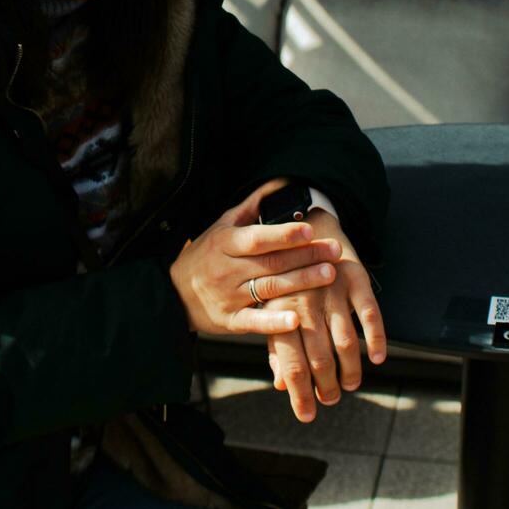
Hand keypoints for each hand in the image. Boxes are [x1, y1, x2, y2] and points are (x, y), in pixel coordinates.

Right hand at [170, 179, 342, 335]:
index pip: (257, 238)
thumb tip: (279, 185)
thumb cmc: (204, 255)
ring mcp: (228, 296)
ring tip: (328, 274)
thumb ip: (251, 207)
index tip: (310, 230)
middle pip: (271, 262)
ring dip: (301, 282)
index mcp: (225, 242)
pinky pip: (254, 322)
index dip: (284, 234)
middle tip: (335, 251)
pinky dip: (275, 322)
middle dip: (306, 256)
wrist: (173, 293)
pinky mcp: (229, 321)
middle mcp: (226, 269)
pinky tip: (296, 319)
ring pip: (269, 289)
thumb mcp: (221, 226)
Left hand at [264, 210, 385, 422]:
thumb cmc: (288, 275)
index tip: (307, 415)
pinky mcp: (356, 279)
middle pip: (320, 358)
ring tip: (351, 384)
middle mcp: (306, 302)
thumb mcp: (274, 306)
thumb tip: (281, 383)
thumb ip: (277, 345)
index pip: (291, 363)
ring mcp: (332, 291)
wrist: (306, 225)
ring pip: (346, 342)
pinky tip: (378, 357)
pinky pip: (371, 314)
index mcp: (281, 311)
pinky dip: (377, 339)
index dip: (300, 394)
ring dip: (351, 370)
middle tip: (332, 399)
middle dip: (327, 387)